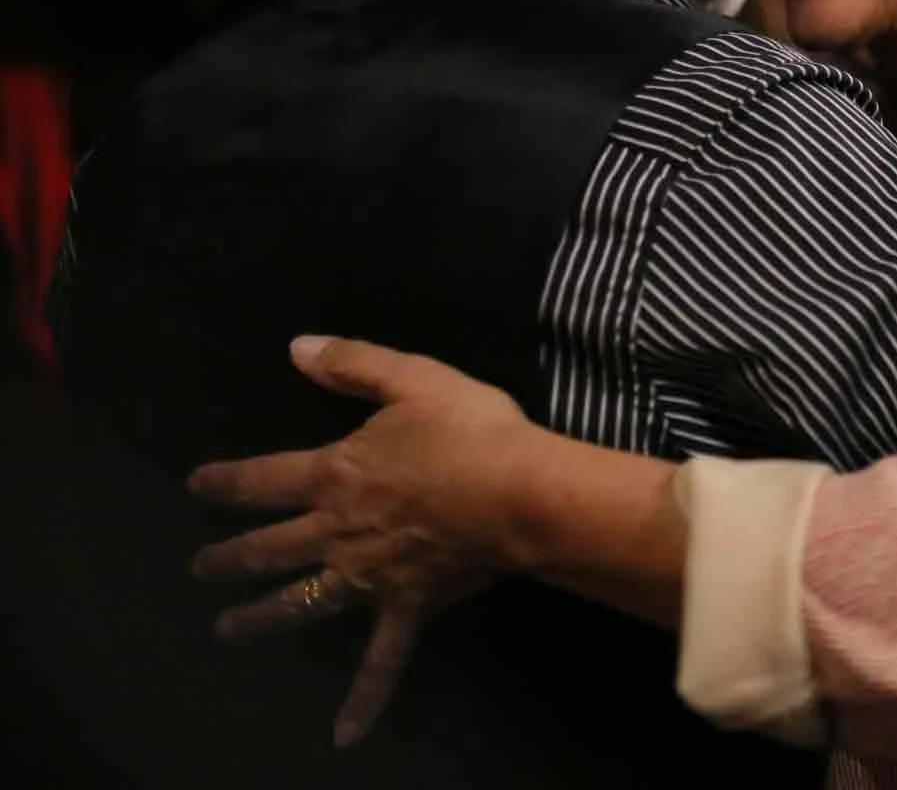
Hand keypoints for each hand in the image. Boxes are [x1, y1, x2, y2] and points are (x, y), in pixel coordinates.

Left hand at [188, 336, 540, 746]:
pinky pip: (381, 659)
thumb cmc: (470, 430)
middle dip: (231, 556)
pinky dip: (362, 698)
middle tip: (200, 568)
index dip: (227, 483)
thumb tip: (297, 348)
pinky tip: (344, 733)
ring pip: (302, 600)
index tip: (195, 487)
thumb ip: (354, 363)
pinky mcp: (405, 605)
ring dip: (261, 617)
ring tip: (227, 629)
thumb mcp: (413, 378)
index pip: (266, 479)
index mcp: (336, 474)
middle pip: (271, 546)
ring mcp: (368, 574)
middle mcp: (338, 530)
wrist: (516, 492)